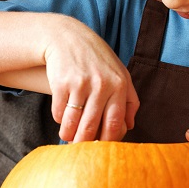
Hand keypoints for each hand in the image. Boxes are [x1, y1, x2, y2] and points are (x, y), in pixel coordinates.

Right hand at [41, 16, 138, 142]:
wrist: (67, 37)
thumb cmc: (96, 59)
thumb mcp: (119, 73)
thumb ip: (129, 99)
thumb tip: (130, 126)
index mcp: (120, 85)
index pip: (115, 124)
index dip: (107, 142)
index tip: (101, 148)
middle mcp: (102, 84)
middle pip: (92, 127)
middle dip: (85, 143)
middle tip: (81, 150)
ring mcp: (81, 83)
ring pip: (73, 123)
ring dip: (68, 135)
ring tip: (67, 137)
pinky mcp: (61, 83)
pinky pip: (59, 112)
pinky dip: (59, 118)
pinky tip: (61, 116)